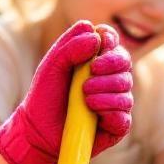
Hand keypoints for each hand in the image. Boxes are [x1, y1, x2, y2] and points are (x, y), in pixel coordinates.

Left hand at [0, 21, 133, 163]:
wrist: (37, 130)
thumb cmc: (45, 95)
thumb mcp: (51, 66)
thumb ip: (70, 46)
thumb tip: (96, 34)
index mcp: (94, 59)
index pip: (112, 40)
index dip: (109, 39)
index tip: (99, 45)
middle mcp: (109, 78)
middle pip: (124, 62)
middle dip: (110, 65)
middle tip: (89, 76)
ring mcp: (114, 101)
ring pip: (126, 89)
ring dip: (106, 90)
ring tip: (84, 98)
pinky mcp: (116, 125)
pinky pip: (124, 116)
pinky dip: (110, 111)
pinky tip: (94, 112)